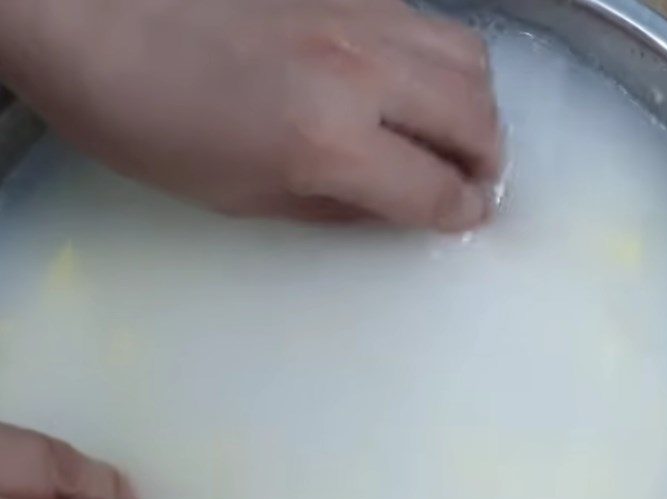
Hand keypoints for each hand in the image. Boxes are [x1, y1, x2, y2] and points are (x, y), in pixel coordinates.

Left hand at [2, 0, 501, 231]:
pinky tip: (418, 84)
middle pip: (474, 120)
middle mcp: (360, 71)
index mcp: (327, 143)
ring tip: (457, 134)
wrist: (90, 13)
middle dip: (486, 164)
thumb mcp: (243, 197)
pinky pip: (429, 22)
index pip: (436, 189)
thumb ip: (335, 206)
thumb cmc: (150, 121)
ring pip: (468, 58)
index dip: (463, 213)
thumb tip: (396, 208)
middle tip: (472, 184)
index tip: (467, 218)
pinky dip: (444, 62)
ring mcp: (359, 13)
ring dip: (477, 108)